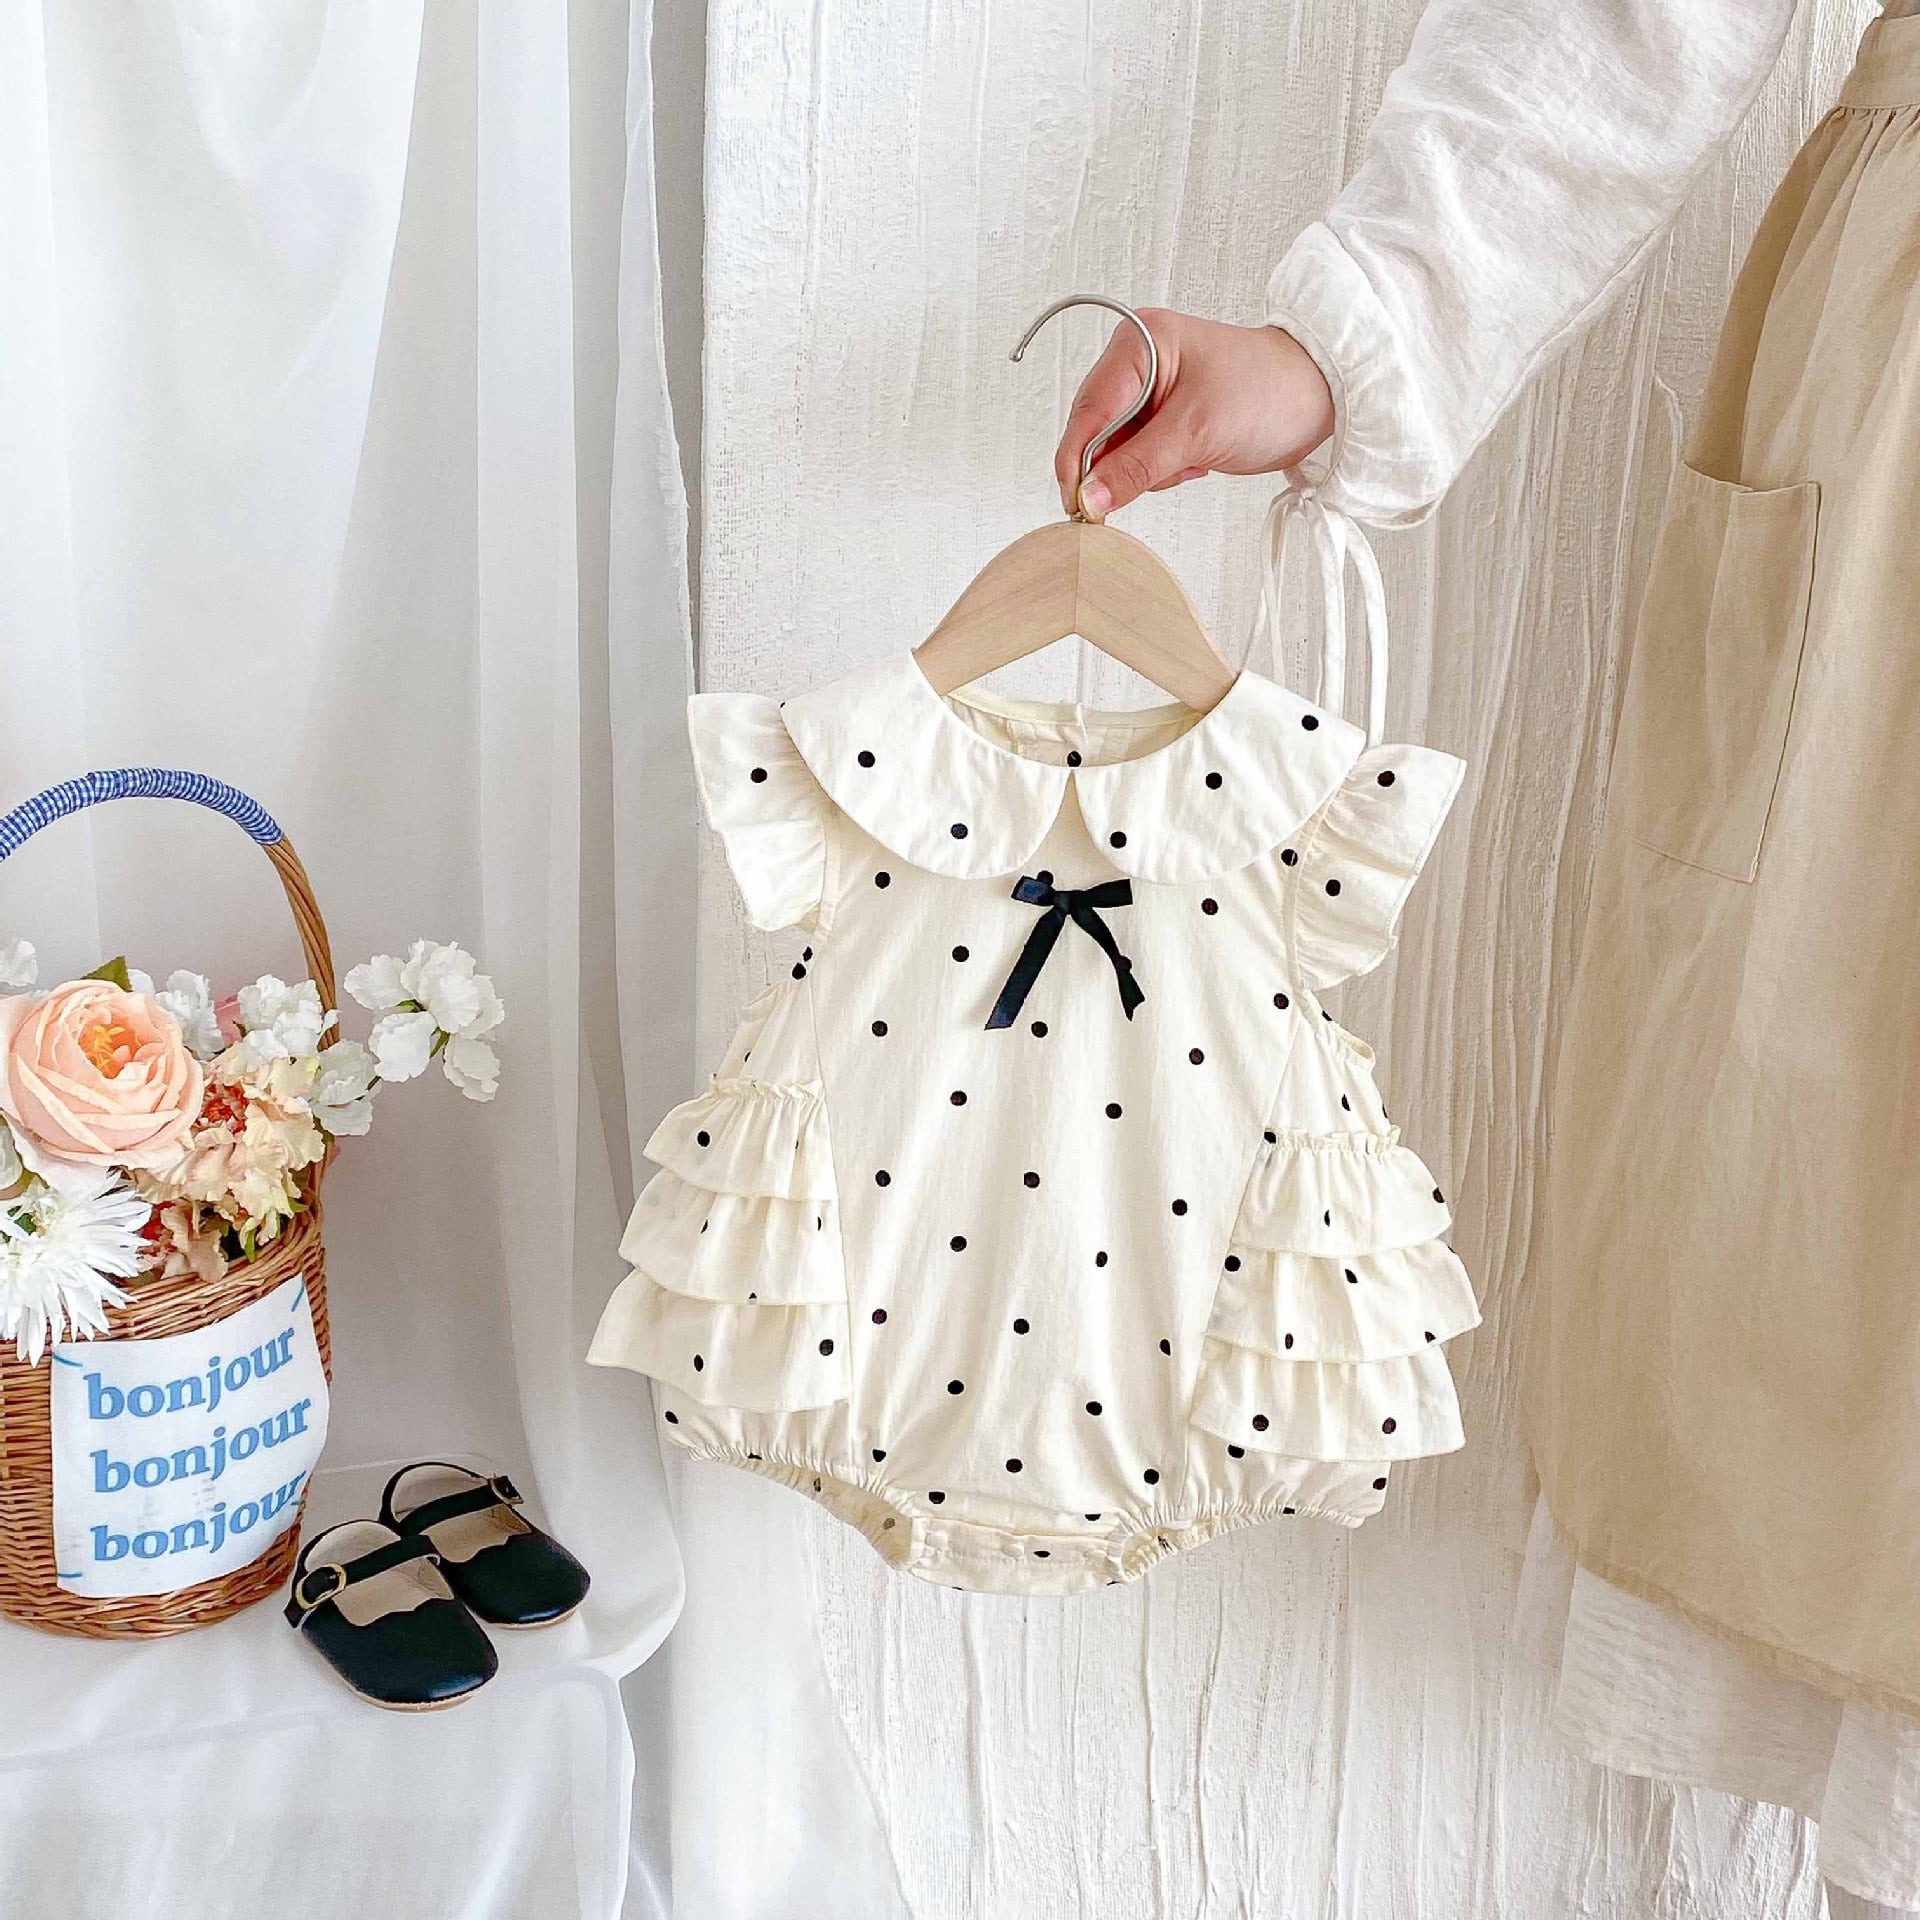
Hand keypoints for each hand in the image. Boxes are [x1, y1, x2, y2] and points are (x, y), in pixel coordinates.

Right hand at [1053, 310, 1334, 520]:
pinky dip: (1160, 471)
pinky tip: (1194, 462)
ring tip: (1190, 461)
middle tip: (1160, 474)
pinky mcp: (1164, 417)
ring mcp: (1150, 390)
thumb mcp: (1197, 433)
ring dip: (1146, 470)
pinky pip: (1138, 456)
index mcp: (1139, 343)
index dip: (1076, 459)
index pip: (1089, 408)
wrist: (1320, 397)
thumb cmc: (1268, 393)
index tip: (1076, 503)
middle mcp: (1137, 361)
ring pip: (1116, 450)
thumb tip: (1089, 499)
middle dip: (1122, 463)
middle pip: (1095, 431)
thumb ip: (1136, 467)